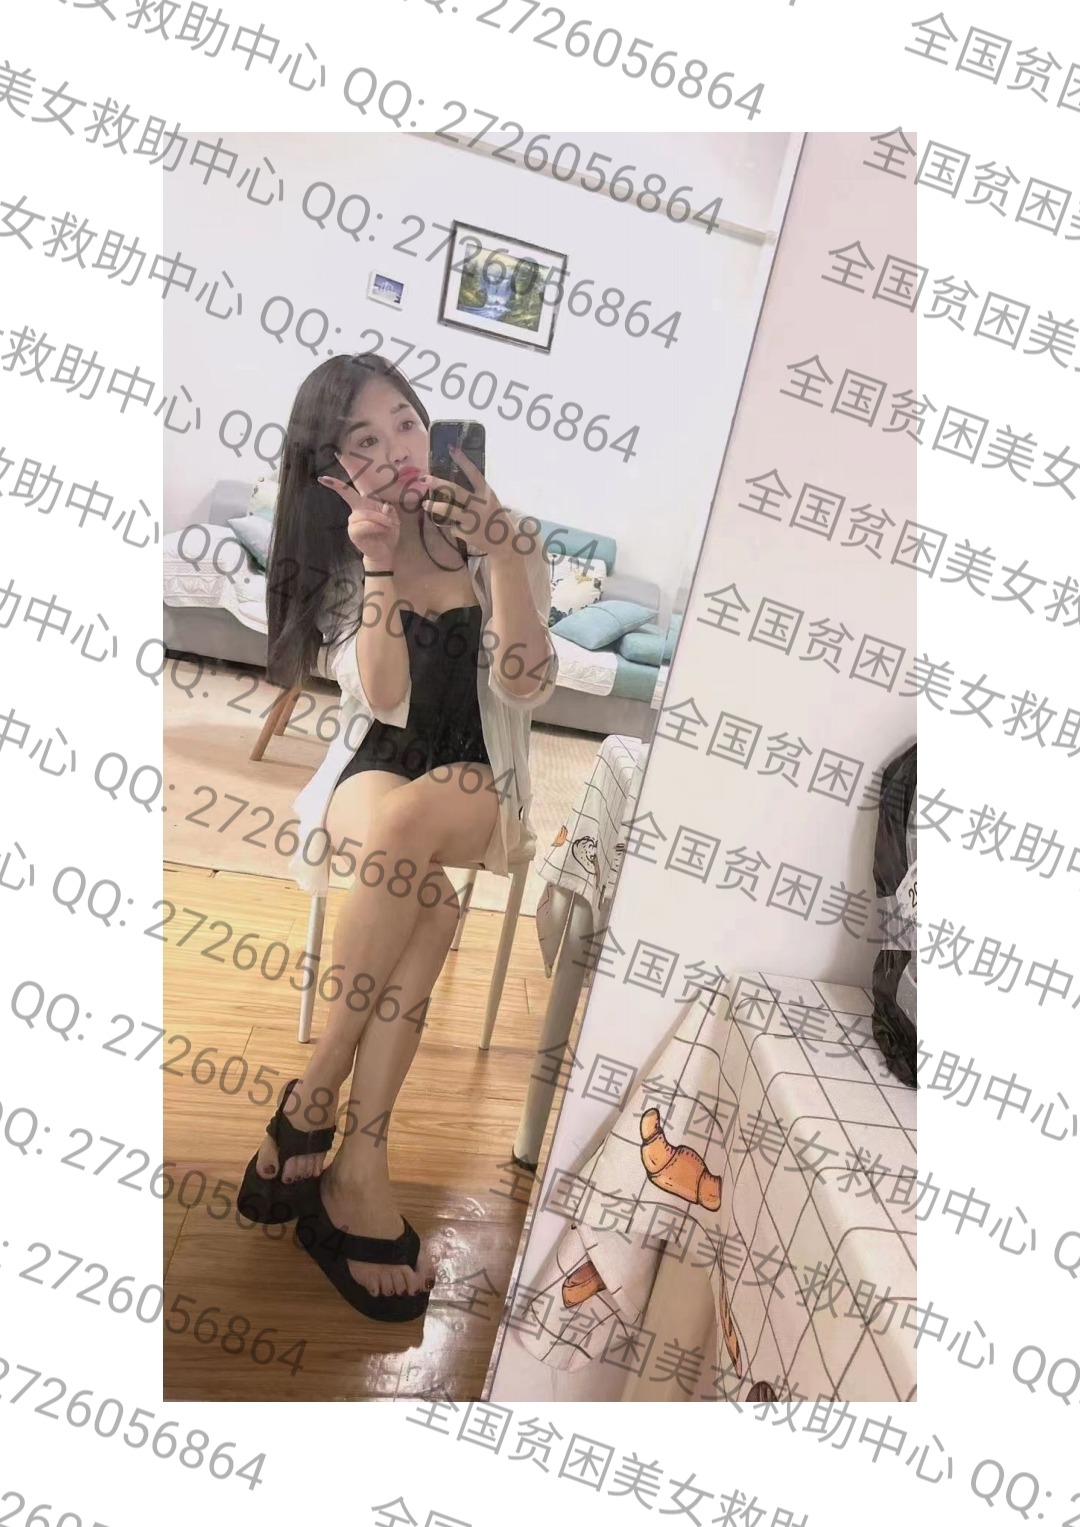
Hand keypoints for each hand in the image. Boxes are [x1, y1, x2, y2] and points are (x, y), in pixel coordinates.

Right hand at [318, 471, 399, 569]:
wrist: (384, 552)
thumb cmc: (388, 533)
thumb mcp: (393, 519)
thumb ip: (389, 511)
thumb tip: (384, 506)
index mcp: (366, 502)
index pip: (357, 483)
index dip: (349, 468)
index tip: (338, 454)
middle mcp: (357, 509)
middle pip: (348, 492)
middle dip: (337, 482)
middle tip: (327, 470)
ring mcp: (353, 520)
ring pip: (367, 513)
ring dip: (381, 520)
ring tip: (389, 526)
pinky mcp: (353, 531)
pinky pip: (366, 524)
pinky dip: (377, 527)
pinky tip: (381, 531)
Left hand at [414, 446, 515, 560]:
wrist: (504, 544)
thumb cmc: (495, 518)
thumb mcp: (490, 501)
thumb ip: (476, 493)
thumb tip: (452, 484)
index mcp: (487, 493)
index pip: (474, 473)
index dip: (463, 460)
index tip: (451, 449)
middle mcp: (480, 504)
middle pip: (455, 490)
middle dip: (438, 484)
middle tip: (424, 478)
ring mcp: (472, 519)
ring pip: (449, 510)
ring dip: (434, 507)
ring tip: (425, 505)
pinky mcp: (466, 533)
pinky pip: (453, 526)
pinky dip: (454, 526)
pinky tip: (461, 529)